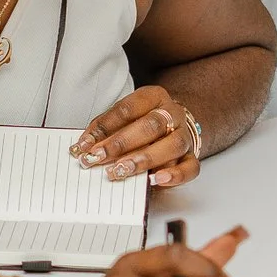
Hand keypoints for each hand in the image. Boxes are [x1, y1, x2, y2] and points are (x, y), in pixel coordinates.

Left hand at [72, 86, 201, 188]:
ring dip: (143, 159)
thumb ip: (106, 129)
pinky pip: (190, 167)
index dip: (104, 127)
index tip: (85, 144)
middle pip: (151, 126)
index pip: (128, 109)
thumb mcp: (124, 117)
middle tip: (98, 157)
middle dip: (121, 143)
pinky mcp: (192, 157)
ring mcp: (185, 136)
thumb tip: (85, 147)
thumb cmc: (142, 123)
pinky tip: (156, 180)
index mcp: (154, 97)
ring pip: (172, 145)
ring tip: (120, 171)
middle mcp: (173, 114)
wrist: (174, 125)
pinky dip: (175, 175)